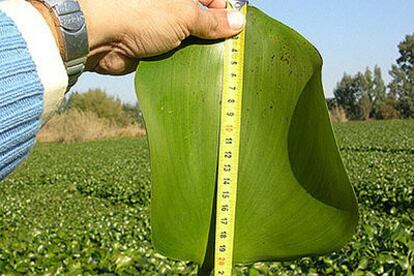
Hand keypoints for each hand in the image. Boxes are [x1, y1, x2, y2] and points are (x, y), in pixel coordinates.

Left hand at [78, 0, 245, 74]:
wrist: (102, 38)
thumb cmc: (140, 15)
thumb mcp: (185, 15)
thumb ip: (212, 21)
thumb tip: (238, 22)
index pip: (215, 0)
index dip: (226, 14)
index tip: (236, 32)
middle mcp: (174, 7)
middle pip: (205, 21)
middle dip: (215, 36)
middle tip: (227, 52)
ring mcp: (165, 27)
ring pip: (193, 40)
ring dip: (201, 52)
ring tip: (213, 63)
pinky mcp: (157, 47)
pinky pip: (180, 55)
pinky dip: (188, 63)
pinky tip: (195, 70)